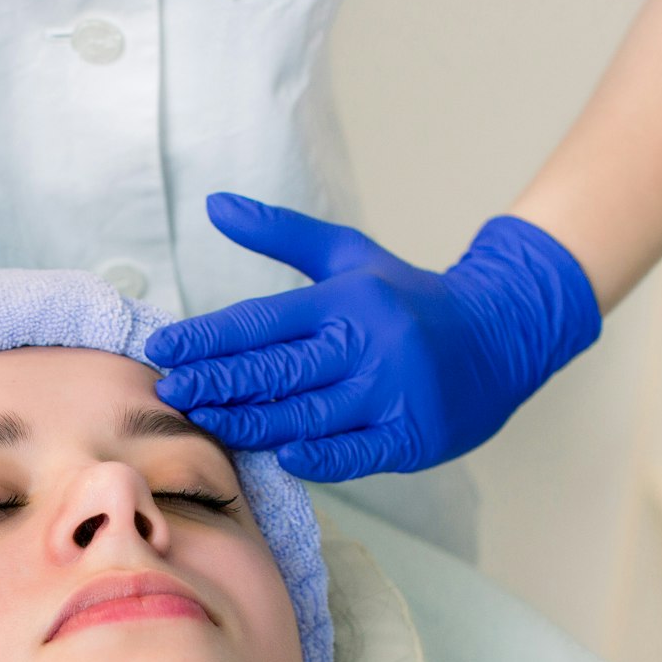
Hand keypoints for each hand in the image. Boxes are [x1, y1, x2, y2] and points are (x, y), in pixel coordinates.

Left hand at [144, 193, 601, 480]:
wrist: (500, 336)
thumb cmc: (407, 298)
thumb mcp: (349, 255)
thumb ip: (281, 234)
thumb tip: (215, 205)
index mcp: (348, 299)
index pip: (262, 321)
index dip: (206, 338)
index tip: (162, 349)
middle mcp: (369, 345)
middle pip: (277, 371)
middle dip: (216, 383)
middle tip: (168, 391)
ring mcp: (393, 394)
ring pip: (307, 416)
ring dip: (250, 424)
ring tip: (203, 422)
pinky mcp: (413, 435)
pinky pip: (354, 453)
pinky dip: (315, 456)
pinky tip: (278, 454)